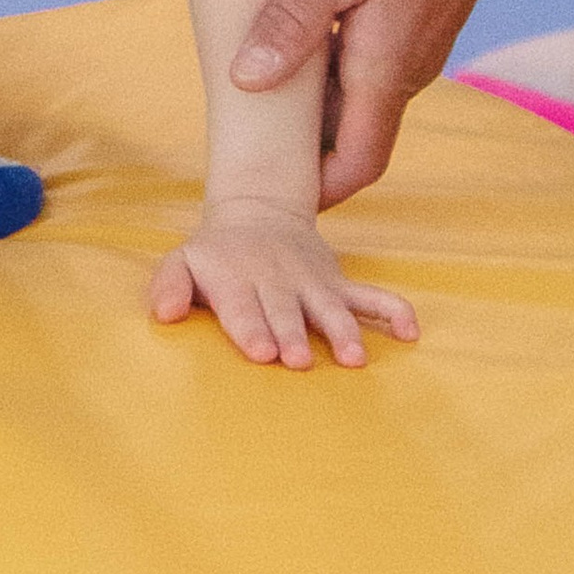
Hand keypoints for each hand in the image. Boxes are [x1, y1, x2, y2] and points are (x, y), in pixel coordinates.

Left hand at [150, 196, 418, 368]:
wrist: (257, 212)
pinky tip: (410, 331)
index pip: (243, 307)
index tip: (262, 352)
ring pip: (330, 307)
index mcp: (236, 280)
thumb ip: (170, 286)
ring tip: (354, 358)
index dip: (252, 329)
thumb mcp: (182, 261)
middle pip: (286, 311)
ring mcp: (311, 283)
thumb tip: (163, 314)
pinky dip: (392, 310)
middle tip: (300, 362)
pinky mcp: (337, 283)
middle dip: (294, 335)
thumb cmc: (215, 256)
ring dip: (342, 331)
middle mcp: (276, 281)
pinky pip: (370, 295)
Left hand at [229, 0, 536, 202]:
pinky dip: (333, 70)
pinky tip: (298, 36)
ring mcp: (417, 49)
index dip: (313, 191)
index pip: (355, 167)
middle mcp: (406, 73)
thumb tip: (246, 80)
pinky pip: (371, 69)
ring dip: (317, 106)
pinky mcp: (419, 24)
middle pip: (354, 140)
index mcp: (385, 70)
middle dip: (305, 152)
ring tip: (256, 84)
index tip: (264, 190)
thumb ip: (295, 19)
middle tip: (243, 136)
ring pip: (361, 103)